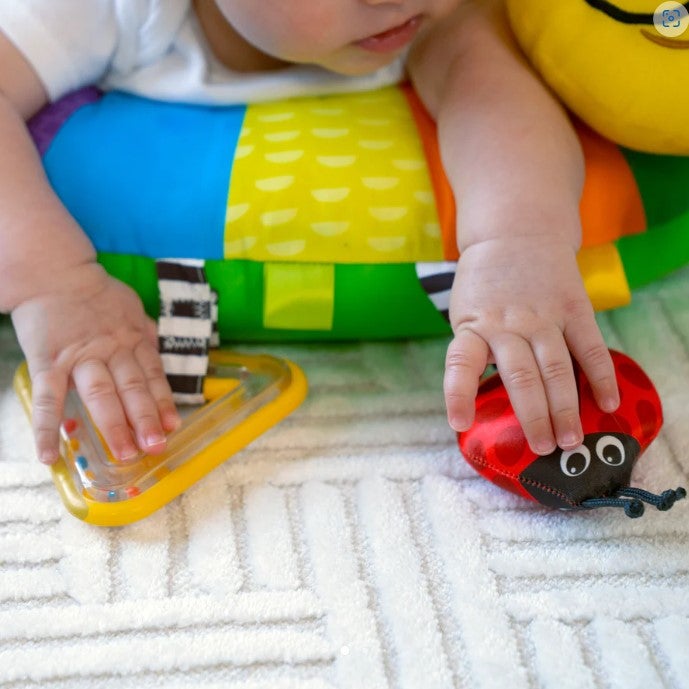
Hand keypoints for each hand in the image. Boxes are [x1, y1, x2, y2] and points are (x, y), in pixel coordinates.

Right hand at [11, 263, 179, 463]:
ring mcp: (80, 357)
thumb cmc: (97, 294)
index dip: (164, 402)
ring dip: (114, 426)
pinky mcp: (49, 361)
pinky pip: (49, 398)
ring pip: (101, 394)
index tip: (173, 426)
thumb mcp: (132, 309)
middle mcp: (112, 350)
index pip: (153, 375)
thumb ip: (145, 334)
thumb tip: (158, 353)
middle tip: (156, 447)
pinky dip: (47, 428)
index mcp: (134, 339)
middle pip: (132, 388)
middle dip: (145, 420)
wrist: (55, 272)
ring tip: (125, 454)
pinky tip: (51, 455)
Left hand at [444, 236, 619, 454]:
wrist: (515, 232)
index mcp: (473, 326)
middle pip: (520, 375)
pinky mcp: (573, 308)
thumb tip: (480, 402)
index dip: (459, 394)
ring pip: (556, 367)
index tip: (459, 424)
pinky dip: (601, 376)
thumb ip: (475, 350)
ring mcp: (543, 316)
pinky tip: (608, 403)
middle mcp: (508, 324)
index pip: (461, 362)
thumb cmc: (484, 285)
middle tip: (541, 448)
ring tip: (569, 440)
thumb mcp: (465, 313)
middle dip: (532, 415)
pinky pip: (590, 346)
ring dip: (565, 406)